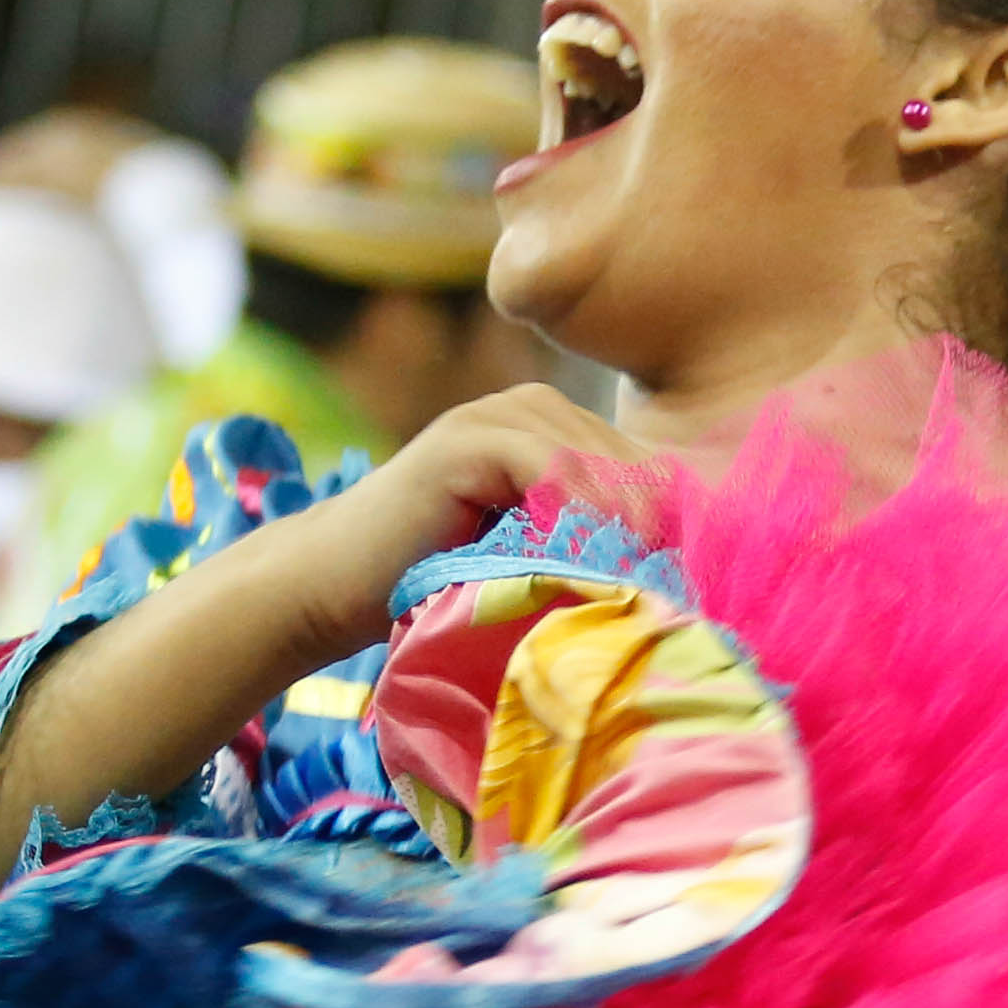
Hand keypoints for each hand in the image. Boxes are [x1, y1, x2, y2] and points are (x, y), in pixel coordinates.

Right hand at [243, 384, 645, 668]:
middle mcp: (535, 406)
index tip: (669, 593)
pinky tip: (579, 568)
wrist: (333, 585)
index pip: (649, 472)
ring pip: (602, 468)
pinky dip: (576, 520)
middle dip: (650, 536)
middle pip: (636, 467)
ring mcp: (498, 415)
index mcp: (558, 427)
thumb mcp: (532, 558)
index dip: (666, 533)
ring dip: (619, 534)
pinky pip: (553, 469)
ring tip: (623, 594)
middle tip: (653, 601)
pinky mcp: (469, 437)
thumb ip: (590, 545)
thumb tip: (675, 575)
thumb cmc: (433, 585)